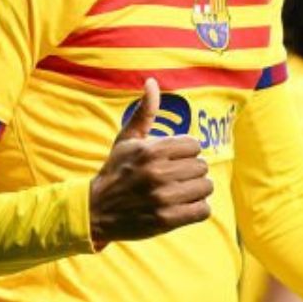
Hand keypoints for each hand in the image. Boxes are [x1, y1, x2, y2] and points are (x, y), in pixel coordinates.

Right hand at [88, 79, 212, 246]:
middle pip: (201, 167)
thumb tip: (152, 82)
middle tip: (176, 177)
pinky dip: (197, 209)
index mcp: (151, 150)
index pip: (194, 145)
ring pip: (205, 187)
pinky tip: (183, 206)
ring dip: (196, 190)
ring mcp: (163, 198)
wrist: (96, 210)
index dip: (186, 152)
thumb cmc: (115, 171)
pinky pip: (203, 210)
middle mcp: (158, 173)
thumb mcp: (126, 139)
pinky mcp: (167, 220)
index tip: (174, 159)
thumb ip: (144, 112)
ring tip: (181, 191)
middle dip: (191, 171)